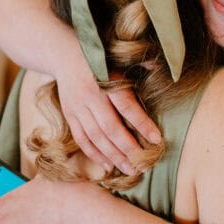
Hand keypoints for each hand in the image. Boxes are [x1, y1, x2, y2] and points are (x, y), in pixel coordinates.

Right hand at [54, 56, 160, 175]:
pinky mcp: (70, 115)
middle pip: (110, 128)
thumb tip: (160, 66)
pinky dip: (94, 154)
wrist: (63, 54)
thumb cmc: (99, 57)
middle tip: (143, 164)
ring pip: (96, 137)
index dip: (142, 124)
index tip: (157, 140)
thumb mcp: (119, 57)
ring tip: (129, 169)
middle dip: (128, 149)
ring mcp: (78, 107)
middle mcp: (91, 96)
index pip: (127, 107)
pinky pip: (81, 138)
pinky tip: (107, 165)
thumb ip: (141, 63)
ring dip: (113, 156)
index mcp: (106, 81)